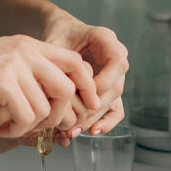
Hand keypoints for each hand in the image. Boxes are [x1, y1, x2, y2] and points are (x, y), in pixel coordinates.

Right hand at [0, 34, 96, 137]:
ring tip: (12, 126)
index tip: (83, 108)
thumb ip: (27, 74)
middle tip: (43, 128)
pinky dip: (16, 129)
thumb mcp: (1, 61)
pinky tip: (2, 128)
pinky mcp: (0, 81)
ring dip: (31, 126)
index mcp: (30, 46)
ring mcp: (14, 65)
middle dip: (61, 116)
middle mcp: (27, 51)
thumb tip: (50, 102)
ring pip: (45, 108)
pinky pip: (25, 116)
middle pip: (67, 88)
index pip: (75, 62)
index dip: (86, 87)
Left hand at [41, 17, 128, 136]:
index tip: (85, 94)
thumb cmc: (56, 38)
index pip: (117, 62)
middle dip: (95, 107)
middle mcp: (115, 57)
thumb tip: (55, 90)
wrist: (59, 38)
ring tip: (73, 130)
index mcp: (106, 39)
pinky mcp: (109, 90)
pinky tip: (92, 132)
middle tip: (74, 120)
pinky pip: (116, 109)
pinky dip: (106, 122)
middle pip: (116, 87)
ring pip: (113, 101)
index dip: (104, 81)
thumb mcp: (53, 44)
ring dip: (94, 118)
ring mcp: (114, 75)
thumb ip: (56, 61)